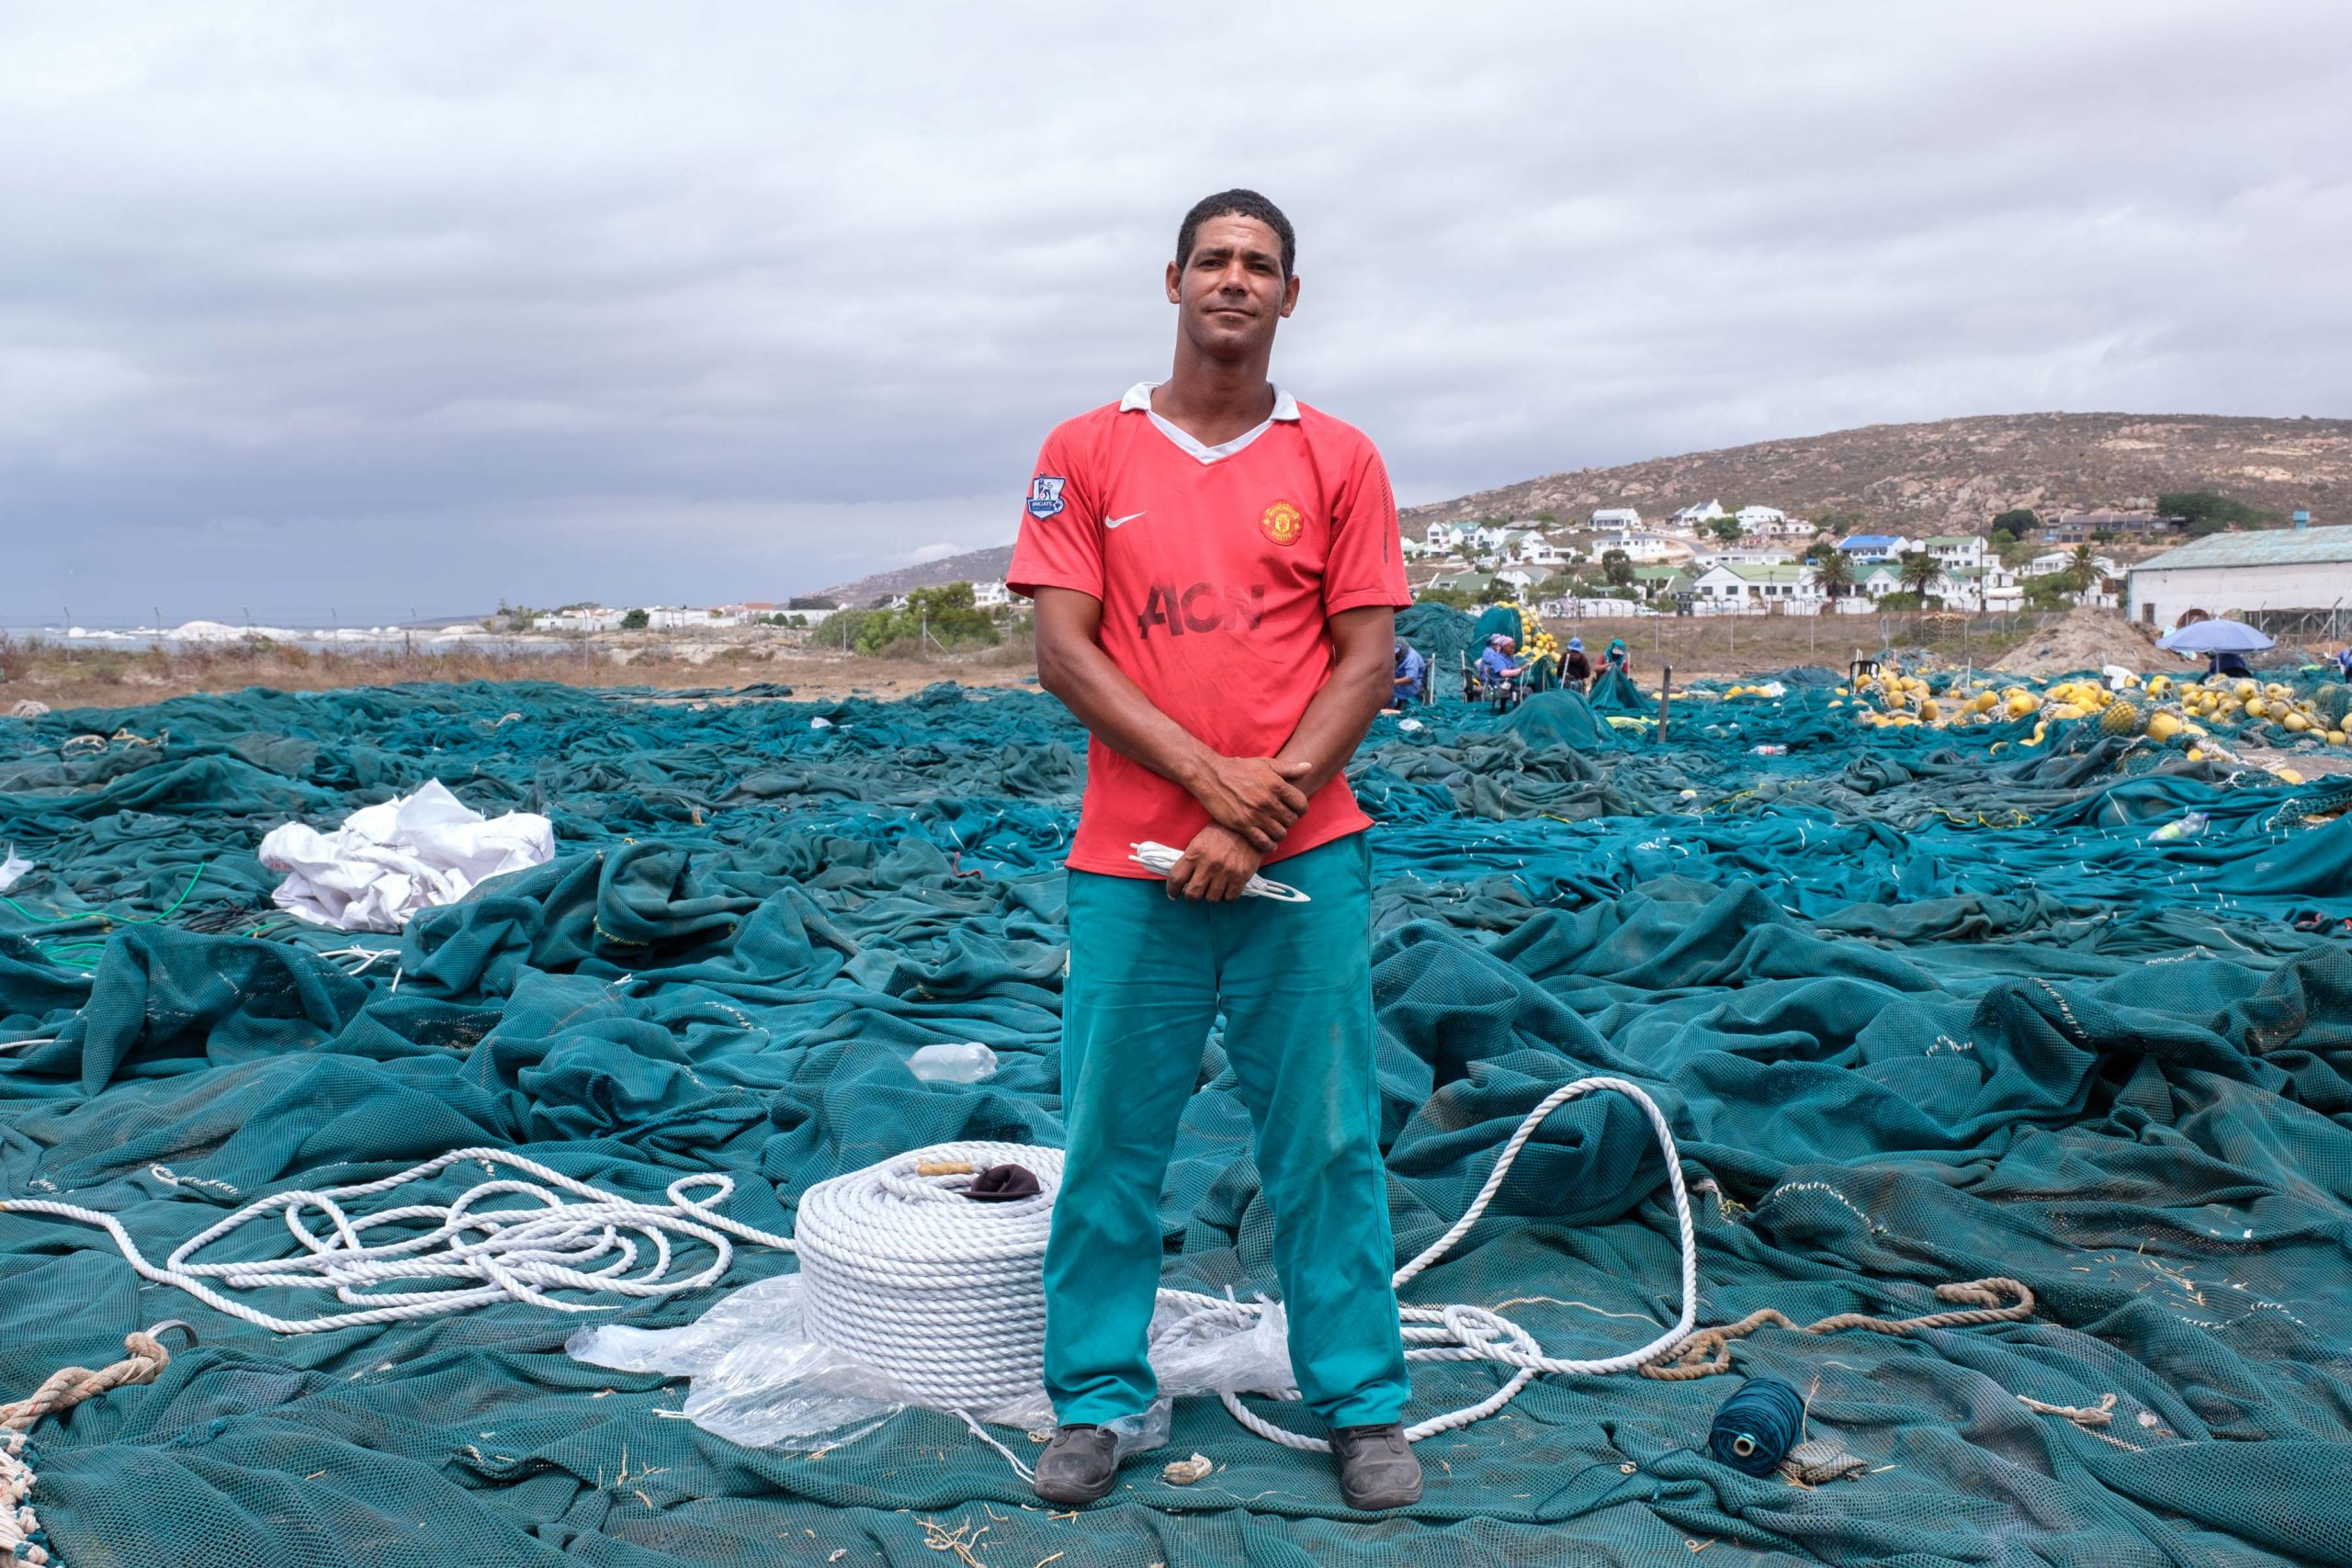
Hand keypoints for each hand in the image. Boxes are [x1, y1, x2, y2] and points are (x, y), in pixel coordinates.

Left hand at [1165, 824, 1261, 902]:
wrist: (1247, 828)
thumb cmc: (1221, 832)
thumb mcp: (1200, 840)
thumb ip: (1190, 859)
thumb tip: (1182, 878)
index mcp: (1195, 853)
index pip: (1176, 878)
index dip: (1172, 890)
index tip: (1173, 894)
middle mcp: (1208, 865)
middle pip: (1192, 894)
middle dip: (1191, 897)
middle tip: (1194, 893)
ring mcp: (1225, 872)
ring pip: (1211, 899)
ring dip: (1210, 896)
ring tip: (1212, 888)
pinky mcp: (1240, 877)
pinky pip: (1229, 898)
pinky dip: (1226, 896)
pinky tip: (1225, 888)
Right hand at [1186, 755, 1312, 852]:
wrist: (1210, 775)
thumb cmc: (1238, 768)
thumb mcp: (1265, 764)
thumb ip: (1288, 768)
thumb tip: (1309, 766)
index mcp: (1277, 785)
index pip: (1301, 804)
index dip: (1301, 809)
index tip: (1295, 810)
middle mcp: (1268, 801)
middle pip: (1291, 820)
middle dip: (1289, 821)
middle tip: (1282, 820)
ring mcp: (1255, 814)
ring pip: (1279, 833)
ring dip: (1279, 833)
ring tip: (1274, 830)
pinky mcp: (1242, 825)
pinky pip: (1263, 842)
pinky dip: (1269, 845)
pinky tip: (1268, 843)